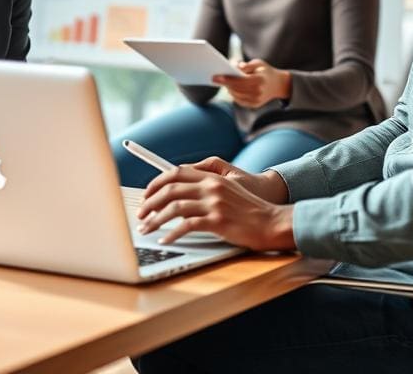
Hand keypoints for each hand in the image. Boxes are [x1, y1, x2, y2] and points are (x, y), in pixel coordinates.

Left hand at [136, 164, 294, 250]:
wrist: (272, 222)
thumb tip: (181, 190)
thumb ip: (208, 185)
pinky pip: (187, 226)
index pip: (176, 172)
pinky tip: (165, 239)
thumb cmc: (250, 210)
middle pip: (171, 188)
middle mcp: (211, 187)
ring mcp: (214, 204)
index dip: (157, 182)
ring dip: (156, 219)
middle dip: (150, 201)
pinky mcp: (218, 222)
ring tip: (146, 228)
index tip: (146, 194)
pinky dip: (172, 233)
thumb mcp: (230, 188)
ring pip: (174, 207)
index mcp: (212, 178)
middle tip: (141, 214)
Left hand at [212, 58, 291, 107]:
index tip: (216, 77)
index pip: (240, 81)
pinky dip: (234, 94)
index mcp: (260, 81)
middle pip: (236, 89)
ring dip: (229, 89)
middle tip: (215, 78)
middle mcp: (258, 92)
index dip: (227, 79)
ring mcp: (256, 101)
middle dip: (226, 84)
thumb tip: (234, 68)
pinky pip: (240, 100)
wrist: (279, 85)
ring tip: (222, 82)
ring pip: (236, 96)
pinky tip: (230, 88)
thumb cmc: (266, 72)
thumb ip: (246, 66)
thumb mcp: (258, 63)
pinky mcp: (254, 105)